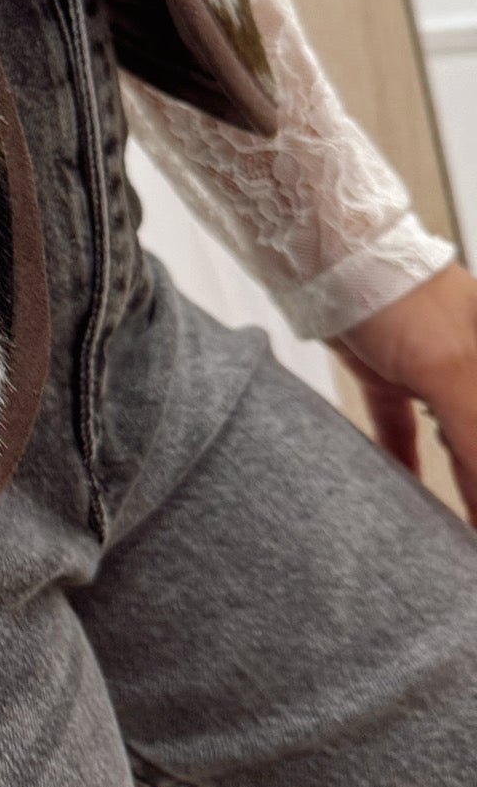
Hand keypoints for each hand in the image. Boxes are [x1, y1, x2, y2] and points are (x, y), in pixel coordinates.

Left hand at [335, 261, 476, 514]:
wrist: (325, 251)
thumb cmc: (399, 297)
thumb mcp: (450, 369)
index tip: (476, 529)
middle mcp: (473, 360)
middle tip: (466, 535)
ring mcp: (429, 365)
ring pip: (451, 433)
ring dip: (455, 474)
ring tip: (454, 525)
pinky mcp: (385, 371)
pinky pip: (400, 425)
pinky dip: (404, 456)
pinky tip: (410, 493)